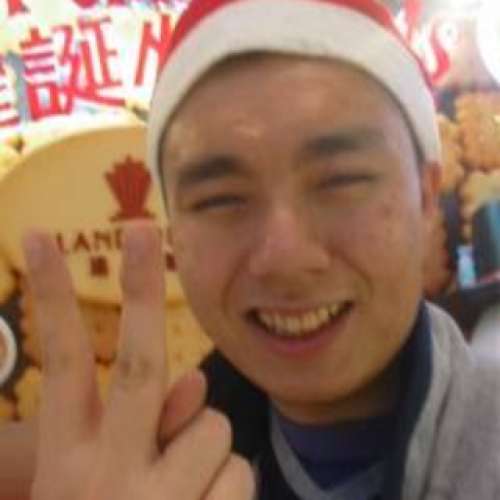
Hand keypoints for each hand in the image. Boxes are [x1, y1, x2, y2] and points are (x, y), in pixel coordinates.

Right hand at [23, 224, 254, 499]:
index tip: (40, 237)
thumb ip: (144, 431)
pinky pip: (240, 477)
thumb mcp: (97, 488)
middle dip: (143, 289)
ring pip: (215, 431)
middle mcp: (106, 476)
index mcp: (68, 463)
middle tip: (144, 230)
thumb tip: (195, 381)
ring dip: (208, 454)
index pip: (63, 360)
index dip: (50, 296)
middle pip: (141, 364)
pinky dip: (228, 492)